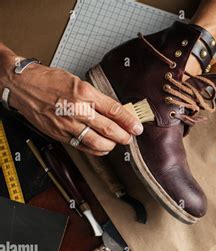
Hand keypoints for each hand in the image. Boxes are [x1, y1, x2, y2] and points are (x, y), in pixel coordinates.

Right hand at [0, 51, 142, 155]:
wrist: (22, 85)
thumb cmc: (49, 80)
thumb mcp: (78, 82)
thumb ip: (97, 98)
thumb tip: (116, 111)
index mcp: (84, 93)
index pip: (114, 110)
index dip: (129, 121)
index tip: (138, 127)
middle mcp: (77, 110)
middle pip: (109, 129)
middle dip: (124, 136)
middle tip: (130, 137)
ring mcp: (67, 124)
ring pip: (97, 142)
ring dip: (112, 145)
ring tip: (117, 142)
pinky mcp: (60, 134)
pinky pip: (83, 146)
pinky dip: (96, 150)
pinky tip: (103, 148)